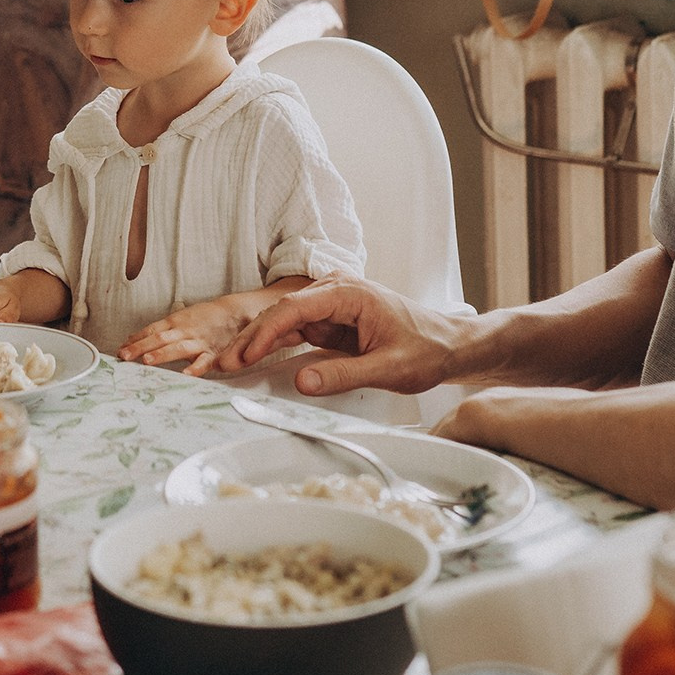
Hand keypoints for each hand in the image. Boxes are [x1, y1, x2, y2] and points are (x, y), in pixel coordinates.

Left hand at [119, 293, 259, 374]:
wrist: (234, 312)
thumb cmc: (203, 318)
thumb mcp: (178, 319)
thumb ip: (156, 331)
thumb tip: (130, 339)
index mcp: (174, 323)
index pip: (151, 331)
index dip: (135, 340)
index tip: (119, 351)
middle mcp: (184, 331)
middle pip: (159, 339)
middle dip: (141, 348)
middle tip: (125, 356)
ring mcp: (198, 341)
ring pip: (178, 348)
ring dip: (162, 354)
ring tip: (147, 361)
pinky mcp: (213, 353)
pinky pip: (204, 362)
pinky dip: (195, 368)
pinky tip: (185, 375)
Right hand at [211, 275, 470, 396]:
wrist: (449, 345)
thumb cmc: (426, 350)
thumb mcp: (389, 369)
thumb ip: (344, 376)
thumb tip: (302, 383)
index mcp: (349, 293)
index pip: (296, 308)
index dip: (266, 333)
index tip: (246, 356)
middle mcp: (336, 291)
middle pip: (282, 312)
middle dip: (252, 338)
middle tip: (225, 364)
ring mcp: (331, 305)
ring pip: (284, 321)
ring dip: (258, 343)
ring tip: (231, 364)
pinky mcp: (330, 321)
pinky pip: (295, 331)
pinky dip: (273, 345)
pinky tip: (252, 359)